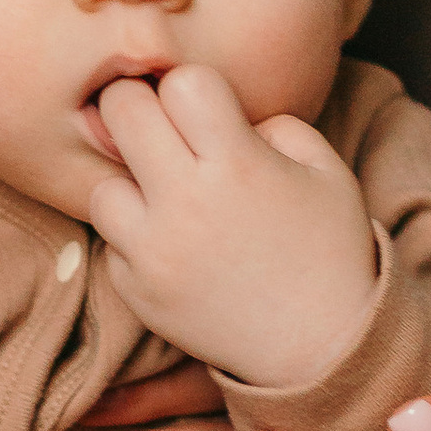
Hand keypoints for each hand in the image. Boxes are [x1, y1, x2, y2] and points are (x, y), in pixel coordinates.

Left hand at [89, 67, 376, 386]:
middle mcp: (185, 204)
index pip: (181, 81)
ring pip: (101, 185)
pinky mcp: (136, 292)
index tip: (209, 112)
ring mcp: (154, 253)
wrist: (322, 349)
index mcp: (237, 165)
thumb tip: (218, 116)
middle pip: (120, 110)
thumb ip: (274, 122)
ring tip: (171, 201)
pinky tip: (177, 248)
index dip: (196, 89)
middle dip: (143, 110)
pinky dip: (136, 240)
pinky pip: (112, 242)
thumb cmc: (330, 249)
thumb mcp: (326, 169)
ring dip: (132, 185)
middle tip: (166, 133)